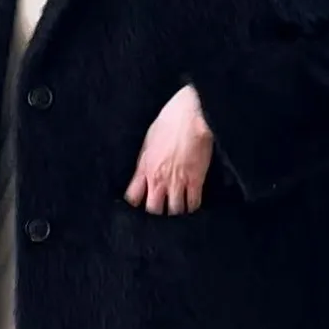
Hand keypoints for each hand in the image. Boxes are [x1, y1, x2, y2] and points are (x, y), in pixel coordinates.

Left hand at [126, 84, 213, 215]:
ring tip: (178, 211)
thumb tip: (142, 176)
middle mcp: (159, 180)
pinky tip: (192, 206)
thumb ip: (144, 164)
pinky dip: (193, 208)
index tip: (139, 205)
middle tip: (161, 211)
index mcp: (145, 169)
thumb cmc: (168, 122)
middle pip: (154, 210)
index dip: (135, 205)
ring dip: (176, 212)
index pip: (133, 198)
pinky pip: (194, 204)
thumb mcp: (147, 143)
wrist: (190, 115)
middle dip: (157, 213)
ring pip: (175, 211)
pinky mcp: (196, 180)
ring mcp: (178, 182)